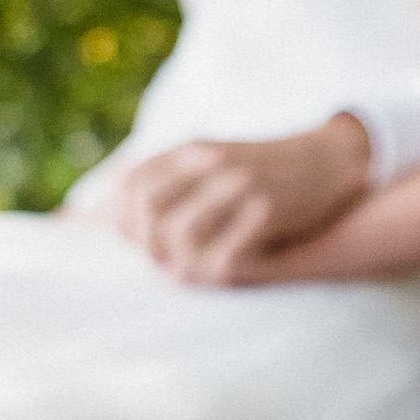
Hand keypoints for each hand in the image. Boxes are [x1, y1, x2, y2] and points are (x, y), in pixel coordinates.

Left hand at [110, 115, 370, 285]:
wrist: (331, 159)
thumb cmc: (262, 172)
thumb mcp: (209, 162)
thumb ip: (161, 183)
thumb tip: (88, 218)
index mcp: (192, 149)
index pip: (130, 185)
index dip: (116, 219)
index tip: (125, 243)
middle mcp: (212, 162)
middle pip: (147, 210)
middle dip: (143, 243)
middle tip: (158, 261)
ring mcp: (241, 186)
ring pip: (179, 237)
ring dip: (177, 263)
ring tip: (189, 270)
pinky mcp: (268, 212)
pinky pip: (223, 256)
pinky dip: (213, 270)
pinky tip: (221, 270)